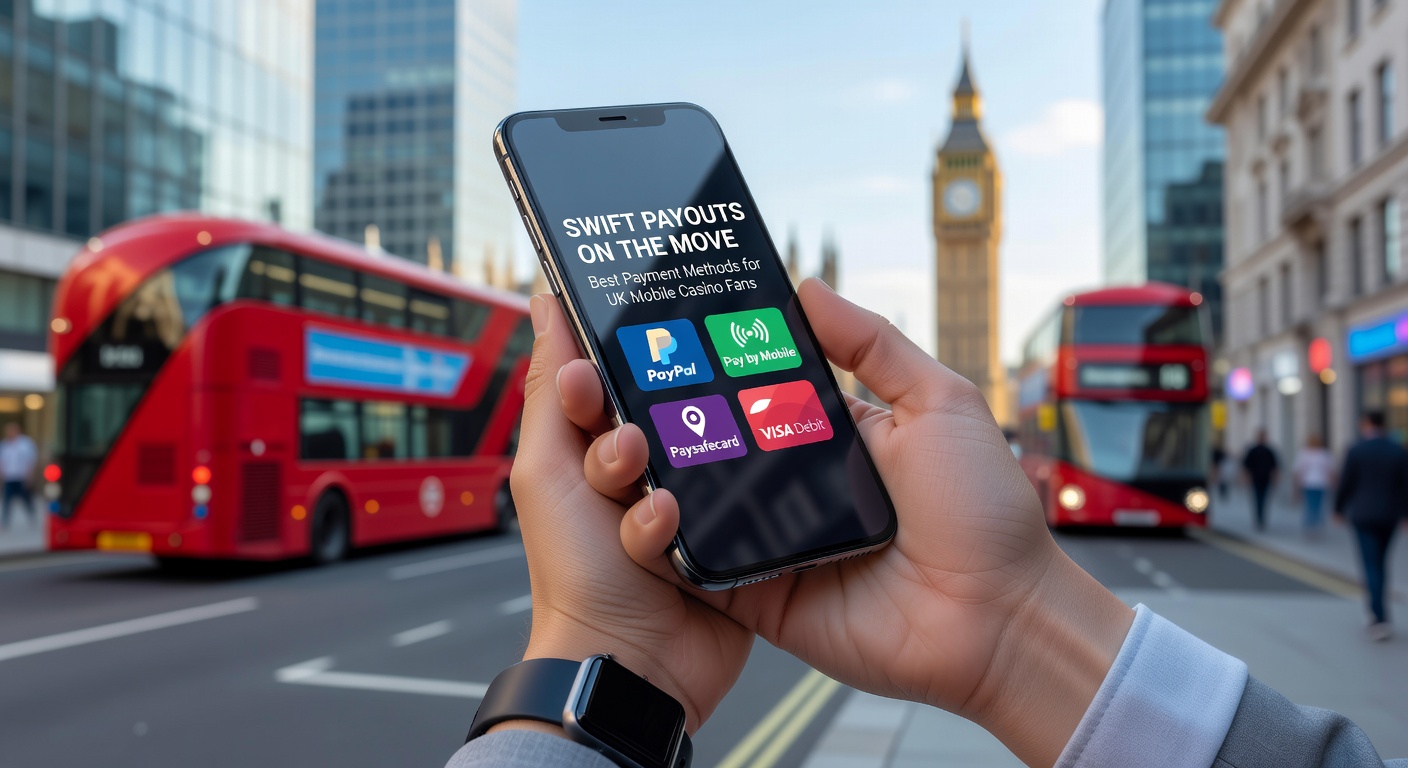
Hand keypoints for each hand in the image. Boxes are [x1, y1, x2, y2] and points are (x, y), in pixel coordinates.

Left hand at [504, 295, 751, 733]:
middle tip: (629, 449)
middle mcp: (635, 469)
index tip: (603, 370)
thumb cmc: (573, 573)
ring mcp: (682, 498)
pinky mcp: (723, 529)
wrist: (631, 662)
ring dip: (669, 473)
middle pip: (660, 405)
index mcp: (586, 449)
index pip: (605, 377)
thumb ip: (551, 392)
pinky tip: (669, 534)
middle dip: (642, 424)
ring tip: (649, 502)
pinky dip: (692, 515)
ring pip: (700, 444)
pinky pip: (730, 492)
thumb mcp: (546, 472)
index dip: (603, 364)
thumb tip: (544, 302)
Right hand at [562, 279, 1133, 766]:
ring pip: (698, 503)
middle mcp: (799, 487)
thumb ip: (874, 346)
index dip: (716, 364)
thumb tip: (809, 288)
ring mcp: (776, 543)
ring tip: (620, 442)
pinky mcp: (760, 596)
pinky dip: (668, 544)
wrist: (998, 619)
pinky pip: (701, 568)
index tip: (666, 331)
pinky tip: (640, 510)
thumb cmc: (985, 510)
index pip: (760, 391)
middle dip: (674, 418)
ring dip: (661, 476)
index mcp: (835, 437)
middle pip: (720, 445)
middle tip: (621, 384)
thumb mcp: (941, 403)